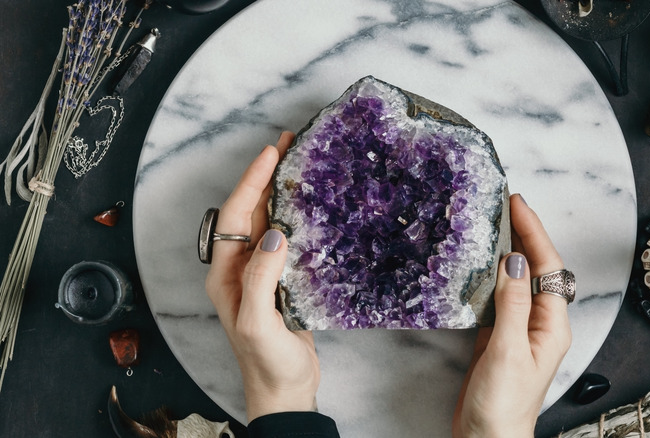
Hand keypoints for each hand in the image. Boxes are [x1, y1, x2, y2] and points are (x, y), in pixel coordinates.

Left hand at [205, 131, 320, 419]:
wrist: (284, 388)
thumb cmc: (266, 361)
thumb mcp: (258, 321)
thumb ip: (261, 277)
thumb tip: (274, 234)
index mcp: (226, 272)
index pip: (235, 214)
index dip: (252, 181)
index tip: (271, 152)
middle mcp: (239, 266)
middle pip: (248, 210)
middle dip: (264, 175)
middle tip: (286, 144)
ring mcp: (260, 271)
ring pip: (266, 220)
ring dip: (279, 190)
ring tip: (297, 163)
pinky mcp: (281, 279)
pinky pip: (284, 237)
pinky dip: (294, 214)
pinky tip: (309, 204)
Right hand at [452, 194, 571, 437]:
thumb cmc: (503, 404)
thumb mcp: (509, 350)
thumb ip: (513, 304)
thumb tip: (515, 261)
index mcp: (552, 325)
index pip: (548, 267)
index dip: (534, 232)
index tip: (517, 205)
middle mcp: (540, 322)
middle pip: (537, 267)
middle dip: (525, 234)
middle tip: (506, 204)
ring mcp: (521, 328)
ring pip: (518, 278)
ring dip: (509, 250)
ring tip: (495, 223)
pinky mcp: (500, 335)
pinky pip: (501, 294)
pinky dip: (492, 273)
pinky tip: (481, 263)